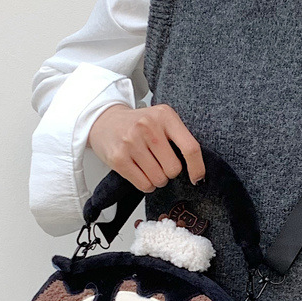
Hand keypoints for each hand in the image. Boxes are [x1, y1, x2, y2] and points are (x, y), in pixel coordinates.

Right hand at [87, 102, 205, 191]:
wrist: (104, 120)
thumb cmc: (138, 124)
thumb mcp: (162, 120)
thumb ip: (179, 137)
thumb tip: (197, 170)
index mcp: (165, 116)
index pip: (190, 147)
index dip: (197, 168)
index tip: (197, 178)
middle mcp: (148, 126)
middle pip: (174, 169)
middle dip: (170, 172)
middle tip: (161, 163)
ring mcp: (131, 142)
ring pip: (159, 179)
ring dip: (157, 179)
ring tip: (149, 166)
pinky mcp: (118, 158)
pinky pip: (144, 184)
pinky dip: (146, 184)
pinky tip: (141, 173)